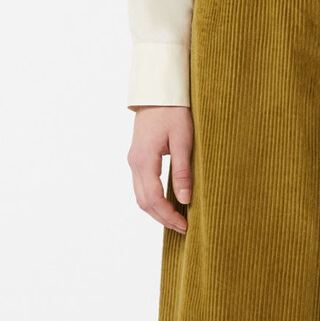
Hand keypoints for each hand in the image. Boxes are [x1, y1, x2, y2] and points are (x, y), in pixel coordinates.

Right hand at [127, 106, 192, 233]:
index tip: (185, 226)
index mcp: (144, 160)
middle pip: (144, 202)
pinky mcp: (138, 158)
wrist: (158, 92)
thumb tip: (185, 200)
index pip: (154, 198)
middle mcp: (134, 163)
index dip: (169, 215)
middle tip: (183, 228)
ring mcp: (134, 161)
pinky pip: (142, 187)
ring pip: (141, 196)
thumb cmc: (173, 112)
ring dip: (157, 211)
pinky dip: (153, 200)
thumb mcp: (183, 141)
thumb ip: (182, 172)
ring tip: (176, 220)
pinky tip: (168, 204)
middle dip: (163, 218)